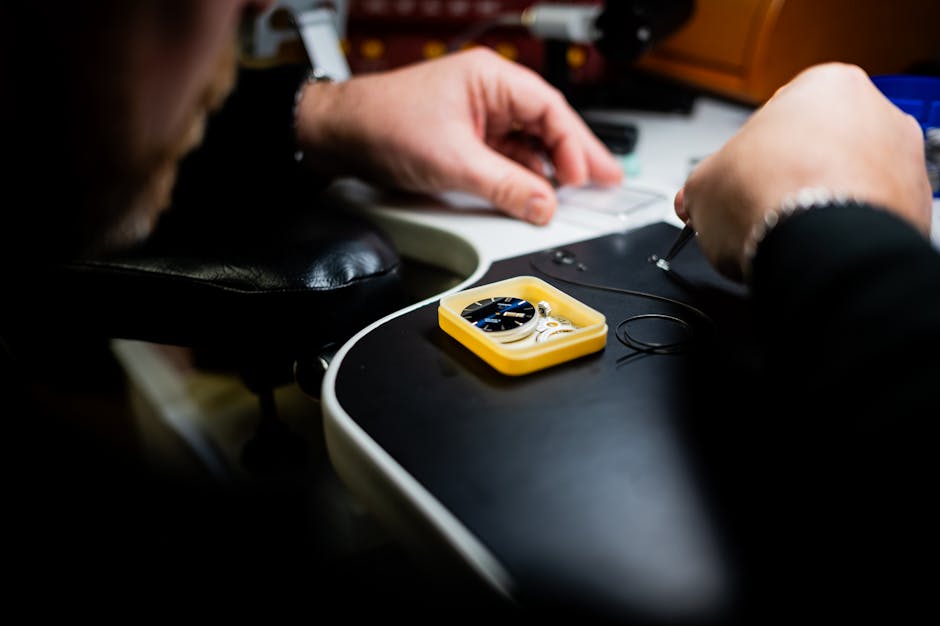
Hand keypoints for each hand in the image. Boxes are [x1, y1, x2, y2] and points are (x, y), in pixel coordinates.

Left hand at [295, 48, 621, 223]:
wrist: (339, 135)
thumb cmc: (383, 123)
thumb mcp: (452, 161)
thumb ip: (503, 186)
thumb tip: (542, 204)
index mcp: (491, 79)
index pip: (549, 109)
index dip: (573, 144)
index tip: (585, 176)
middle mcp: (489, 95)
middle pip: (546, 126)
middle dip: (575, 156)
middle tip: (608, 180)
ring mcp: (479, 119)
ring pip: (527, 145)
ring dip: (549, 170)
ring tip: (577, 194)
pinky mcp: (467, 141)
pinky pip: (506, 159)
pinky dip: (523, 177)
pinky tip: (537, 194)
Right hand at [675, 62, 932, 280]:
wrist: (815, 244)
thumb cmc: (769, 197)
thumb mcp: (701, 185)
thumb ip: (699, 187)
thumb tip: (695, 201)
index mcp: (825, 84)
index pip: (779, 119)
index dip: (750, 157)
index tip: (739, 182)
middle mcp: (875, 112)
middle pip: (819, 149)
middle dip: (790, 179)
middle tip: (760, 208)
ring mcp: (900, 160)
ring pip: (846, 184)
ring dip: (817, 205)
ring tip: (785, 232)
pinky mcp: (911, 206)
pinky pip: (866, 217)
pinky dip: (841, 231)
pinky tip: (813, 247)